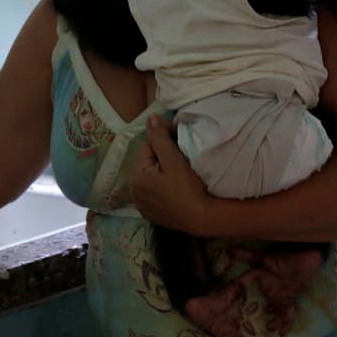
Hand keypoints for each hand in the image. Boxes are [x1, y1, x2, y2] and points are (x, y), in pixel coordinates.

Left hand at [132, 114, 213, 232]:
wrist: (202, 219)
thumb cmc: (187, 188)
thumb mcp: (173, 160)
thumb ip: (160, 138)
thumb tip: (150, 118)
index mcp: (136, 177)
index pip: (147, 147)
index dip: (163, 139)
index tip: (179, 136)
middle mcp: (134, 192)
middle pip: (148, 163)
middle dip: (162, 155)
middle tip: (182, 153)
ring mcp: (142, 205)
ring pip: (151, 178)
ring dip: (162, 171)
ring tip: (181, 170)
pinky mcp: (152, 215)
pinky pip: (155, 193)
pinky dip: (163, 187)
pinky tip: (176, 187)